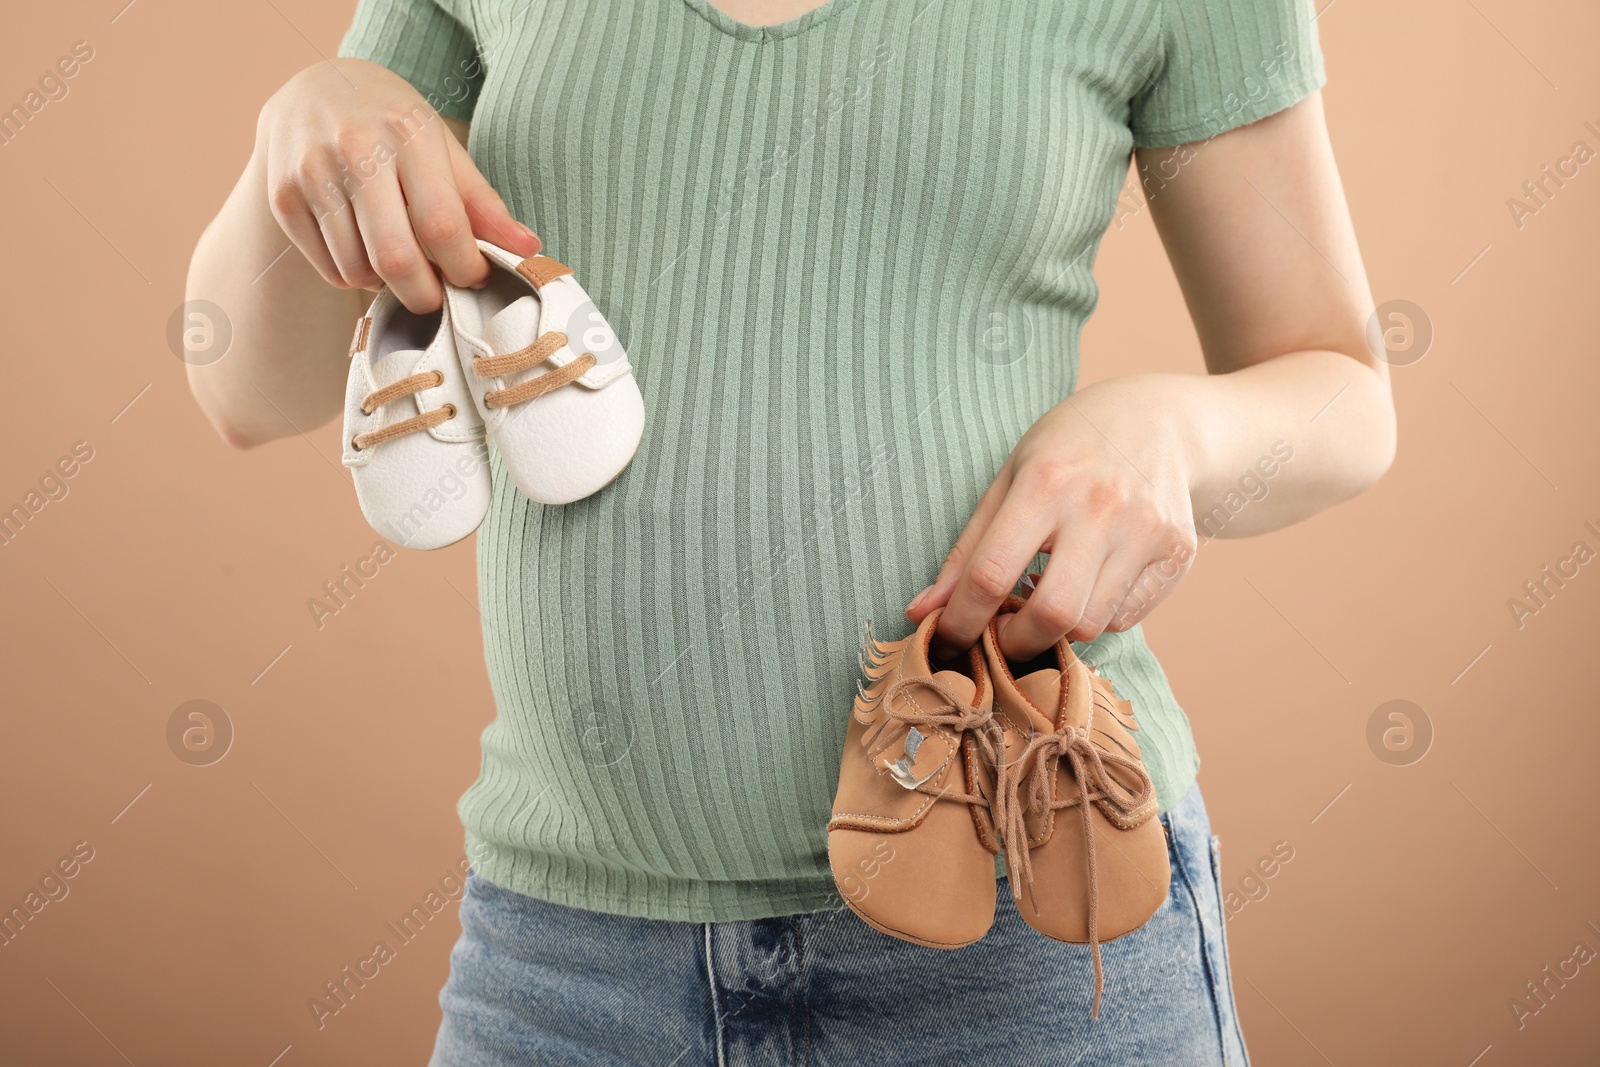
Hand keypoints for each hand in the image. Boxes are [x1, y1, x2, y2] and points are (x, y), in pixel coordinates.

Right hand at [256, 58, 540, 312]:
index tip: (474, 276)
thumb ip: (483, 203)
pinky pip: (330, 270)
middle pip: (397, 259)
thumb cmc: (393, 123)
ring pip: (359, 272)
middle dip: (426, 295)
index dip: (465, 267)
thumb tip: (529, 249)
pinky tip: (366, 250)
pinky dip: (355, 277)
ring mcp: (311, 173)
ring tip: (401, 261)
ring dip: (388, 285)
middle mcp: (354, 150)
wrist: (315, 87)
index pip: (442, 225)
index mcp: (406, 133)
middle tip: (439, 295)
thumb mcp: (443, 147)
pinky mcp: (282, 197)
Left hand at [906, 378, 1199, 660]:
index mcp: (1045, 482)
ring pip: (1091, 624)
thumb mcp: (1009, 481)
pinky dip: (1096, 616)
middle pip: (1053, 613)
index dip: (961, 621)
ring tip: (1046, 599)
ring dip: (1057, 630)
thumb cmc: (1068, 450)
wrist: (1160, 420)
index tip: (945, 640)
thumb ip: (967, 551)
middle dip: (1016, 643)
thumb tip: (920, 613)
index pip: (992, 574)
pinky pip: (1126, 616)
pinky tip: (1088, 584)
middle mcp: (1101, 507)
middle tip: (1001, 635)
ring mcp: (1147, 530)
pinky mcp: (1178, 552)